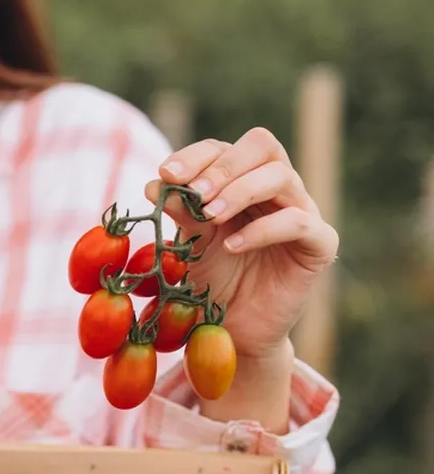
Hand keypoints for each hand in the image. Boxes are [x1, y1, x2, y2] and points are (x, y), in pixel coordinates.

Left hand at [146, 127, 339, 361]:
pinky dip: (262, 230)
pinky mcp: (319, 243)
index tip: (166, 174)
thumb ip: (180, 212)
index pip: (225, 148)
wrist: (235, 328)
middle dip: (224, 166)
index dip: (196, 156)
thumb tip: (155, 183)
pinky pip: (299, 222)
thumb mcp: (190, 241)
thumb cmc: (213, 278)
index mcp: (243, 179)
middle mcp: (277, 188)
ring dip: (240, 192)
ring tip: (210, 217)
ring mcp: (303, 211)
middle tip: (195, 193)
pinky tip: (232, 246)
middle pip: (263, 145)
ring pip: (281, 177)